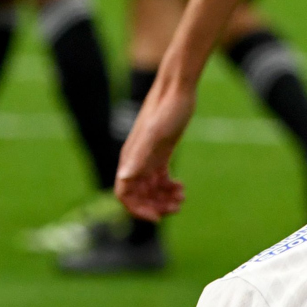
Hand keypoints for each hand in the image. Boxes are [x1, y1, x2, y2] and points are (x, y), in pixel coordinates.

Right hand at [116, 73, 195, 220]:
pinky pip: (160, 179)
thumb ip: (139, 156)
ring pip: (150, 188)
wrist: (178, 88)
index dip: (138, 209)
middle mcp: (136, 160)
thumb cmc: (168, 109)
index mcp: (130, 159)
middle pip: (139, 195)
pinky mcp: (161, 153)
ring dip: (164, 199)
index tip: (158, 218)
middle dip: (155, 206)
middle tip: (177, 207)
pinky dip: (169, 188)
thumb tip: (124, 178)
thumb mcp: (156, 135)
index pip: (124, 193)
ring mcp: (149, 157)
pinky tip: (182, 187)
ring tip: (182, 197)